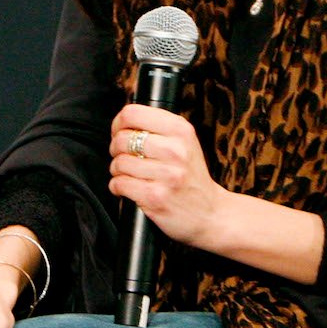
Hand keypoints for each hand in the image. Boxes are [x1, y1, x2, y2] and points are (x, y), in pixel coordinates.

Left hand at [108, 103, 231, 248]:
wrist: (210, 213)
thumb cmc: (191, 177)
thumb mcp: (185, 143)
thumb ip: (158, 128)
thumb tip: (123, 120)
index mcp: (181, 130)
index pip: (133, 113)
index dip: (119, 124)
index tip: (120, 133)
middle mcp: (175, 150)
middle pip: (122, 139)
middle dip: (115, 149)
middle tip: (124, 157)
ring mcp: (166, 175)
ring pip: (119, 163)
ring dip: (117, 170)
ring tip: (128, 174)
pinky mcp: (155, 197)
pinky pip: (119, 184)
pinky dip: (117, 187)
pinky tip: (128, 188)